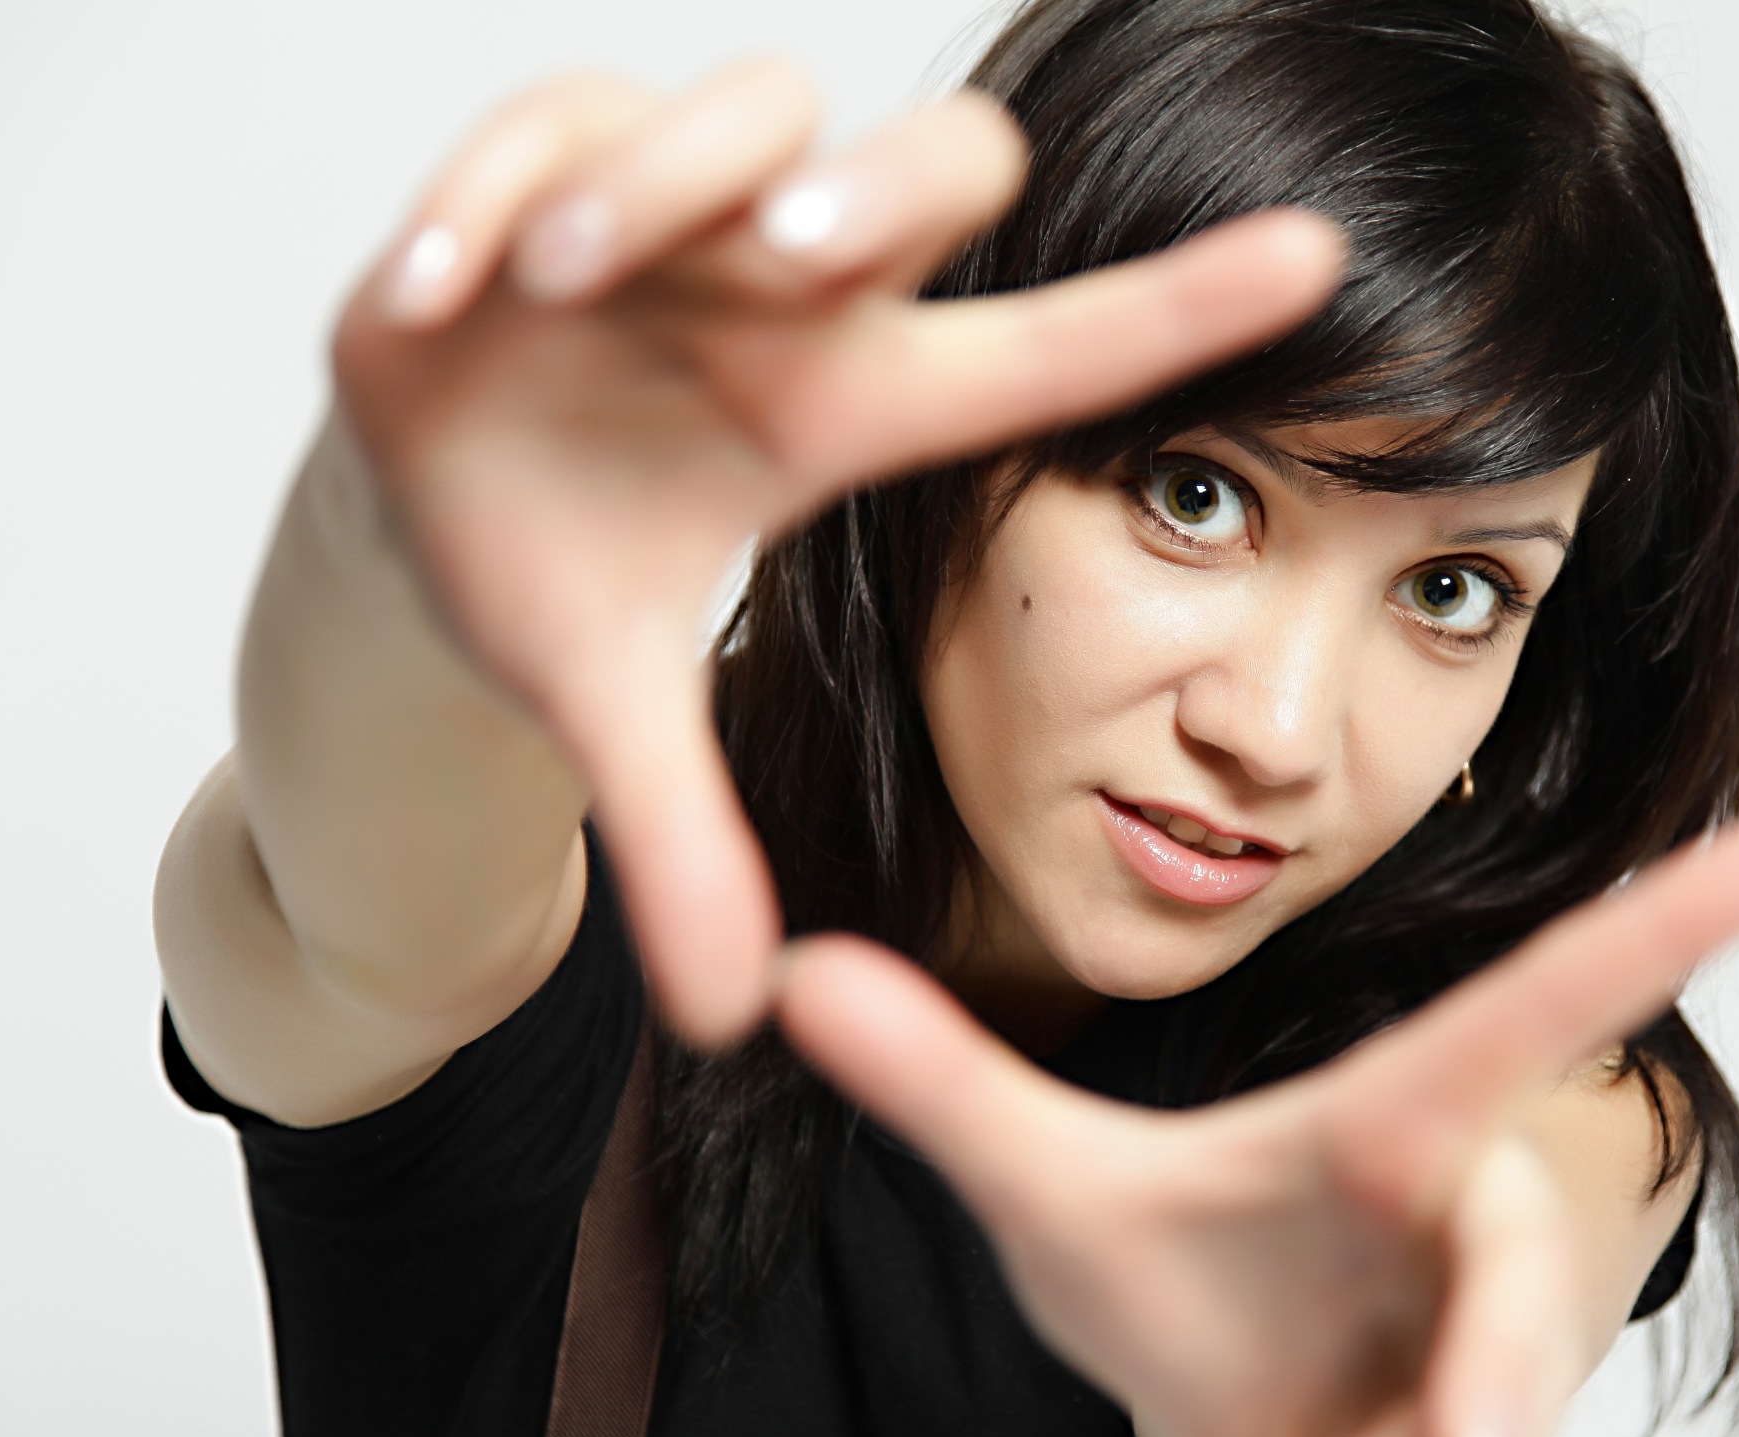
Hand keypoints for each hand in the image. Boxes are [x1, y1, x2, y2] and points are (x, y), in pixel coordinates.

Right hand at [330, 65, 1342, 1041]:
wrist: (420, 492)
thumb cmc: (565, 569)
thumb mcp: (616, 713)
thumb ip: (685, 847)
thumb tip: (729, 1019)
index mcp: (845, 409)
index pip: (1046, 358)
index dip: (1180, 312)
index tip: (1318, 262)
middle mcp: (786, 291)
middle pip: (930, 175)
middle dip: (880, 195)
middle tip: (795, 253)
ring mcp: (670, 218)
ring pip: (748, 113)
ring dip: (664, 184)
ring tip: (571, 281)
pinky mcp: (533, 169)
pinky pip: (544, 121)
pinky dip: (495, 191)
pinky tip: (445, 294)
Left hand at [776, 827, 1738, 1436]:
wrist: (1206, 1403)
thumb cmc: (1171, 1265)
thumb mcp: (1043, 1180)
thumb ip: (935, 1083)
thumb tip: (788, 974)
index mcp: (1385, 1128)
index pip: (1527, 1015)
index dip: (1656, 928)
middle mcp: (1458, 1233)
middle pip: (1520, 1279)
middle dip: (1502, 1367)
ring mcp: (1476, 1360)